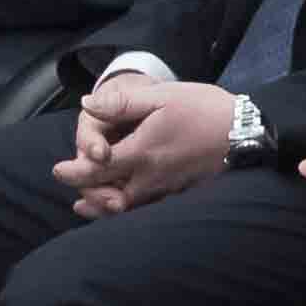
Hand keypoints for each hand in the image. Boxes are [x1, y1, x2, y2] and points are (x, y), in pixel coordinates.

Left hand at [59, 75, 233, 215]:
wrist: (247, 133)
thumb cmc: (206, 110)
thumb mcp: (163, 96)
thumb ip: (122, 102)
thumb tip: (87, 105)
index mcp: (142, 152)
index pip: (97, 168)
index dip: (74, 171)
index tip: (57, 170)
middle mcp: (150, 177)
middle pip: (106, 194)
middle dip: (84, 190)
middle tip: (67, 182)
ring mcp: (165, 189)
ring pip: (125, 206)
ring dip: (101, 205)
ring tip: (83, 205)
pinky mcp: (178, 193)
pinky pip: (144, 208)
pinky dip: (125, 209)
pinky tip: (119, 205)